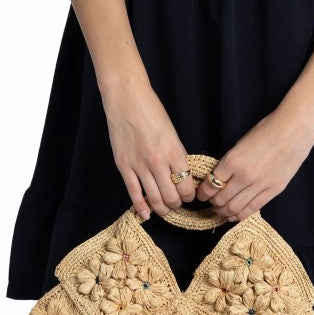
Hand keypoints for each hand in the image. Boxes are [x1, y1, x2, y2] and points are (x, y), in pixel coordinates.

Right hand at [102, 85, 195, 219]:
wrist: (127, 100)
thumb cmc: (152, 111)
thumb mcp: (172, 133)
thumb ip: (176, 155)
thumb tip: (181, 176)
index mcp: (175, 152)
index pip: (187, 187)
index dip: (190, 196)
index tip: (189, 195)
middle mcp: (159, 162)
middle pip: (172, 197)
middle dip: (177, 204)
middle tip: (177, 203)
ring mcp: (140, 165)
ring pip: (154, 199)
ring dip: (162, 208)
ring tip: (165, 209)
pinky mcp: (124, 166)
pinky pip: (133, 193)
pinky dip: (141, 207)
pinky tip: (146, 214)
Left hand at [194, 104, 313, 221]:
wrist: (293, 130)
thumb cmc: (266, 130)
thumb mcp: (241, 144)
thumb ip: (230, 163)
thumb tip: (220, 178)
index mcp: (233, 161)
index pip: (210, 185)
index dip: (203, 192)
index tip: (201, 194)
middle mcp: (244, 176)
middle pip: (221, 200)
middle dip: (212, 203)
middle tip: (211, 202)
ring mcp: (260, 185)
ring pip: (235, 208)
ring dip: (224, 211)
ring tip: (221, 210)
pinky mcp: (274, 191)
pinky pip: (252, 209)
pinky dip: (240, 215)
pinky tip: (234, 215)